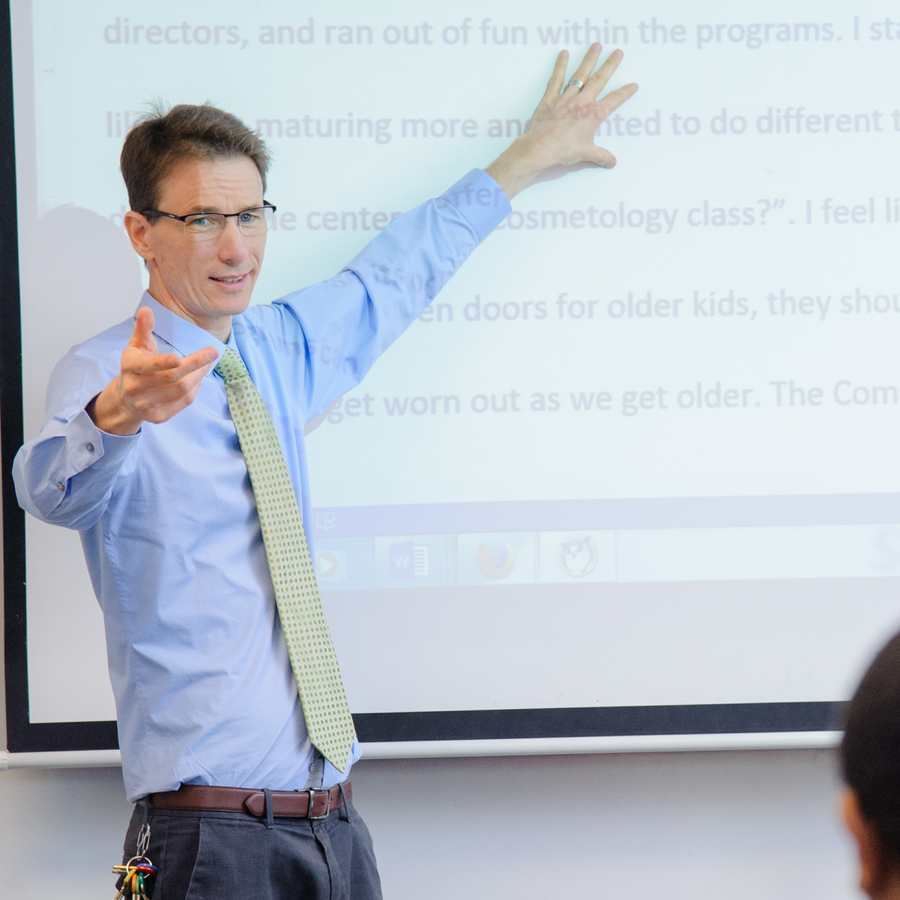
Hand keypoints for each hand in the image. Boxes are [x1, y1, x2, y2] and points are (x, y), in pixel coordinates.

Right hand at [88, 307, 217, 434]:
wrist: (125, 400)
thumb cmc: (135, 368)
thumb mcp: (136, 347)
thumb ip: (143, 329)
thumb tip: (147, 310)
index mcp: (130, 368)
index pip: (147, 366)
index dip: (162, 363)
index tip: (178, 357)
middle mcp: (136, 388)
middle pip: (172, 378)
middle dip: (195, 364)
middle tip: (213, 352)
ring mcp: (148, 405)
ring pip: (182, 390)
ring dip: (199, 375)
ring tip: (207, 363)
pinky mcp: (159, 416)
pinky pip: (184, 401)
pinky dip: (195, 388)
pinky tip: (198, 377)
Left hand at [484, 44, 637, 198]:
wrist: (541, 148)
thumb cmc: (564, 150)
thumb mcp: (586, 154)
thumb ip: (600, 156)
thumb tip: (611, 162)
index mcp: (594, 114)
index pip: (614, 100)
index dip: (625, 92)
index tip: (633, 85)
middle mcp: (582, 101)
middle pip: (600, 79)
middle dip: (610, 65)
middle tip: (618, 52)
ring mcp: (566, 98)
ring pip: (580, 74)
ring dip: (589, 59)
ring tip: (596, 45)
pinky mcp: (551, 98)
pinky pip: (556, 79)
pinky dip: (560, 66)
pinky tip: (563, 54)